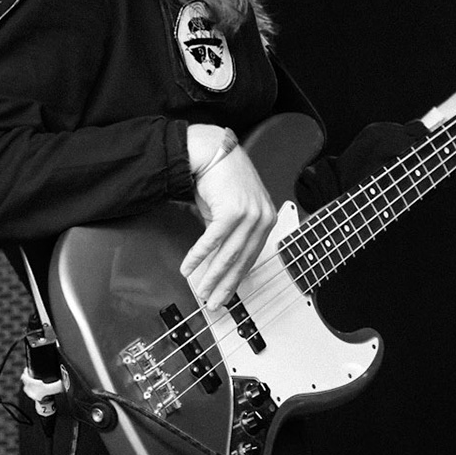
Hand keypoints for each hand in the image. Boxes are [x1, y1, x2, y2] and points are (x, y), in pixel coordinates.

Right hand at [180, 124, 277, 310]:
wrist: (212, 152)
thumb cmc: (221, 180)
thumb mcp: (230, 211)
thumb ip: (230, 236)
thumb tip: (218, 264)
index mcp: (267, 219)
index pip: (253, 256)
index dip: (237, 279)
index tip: (226, 295)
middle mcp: (263, 218)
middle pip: (243, 260)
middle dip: (226, 285)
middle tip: (213, 302)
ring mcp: (250, 214)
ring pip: (229, 254)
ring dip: (211, 275)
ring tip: (200, 290)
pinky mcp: (233, 211)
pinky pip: (213, 240)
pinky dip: (199, 256)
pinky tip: (188, 267)